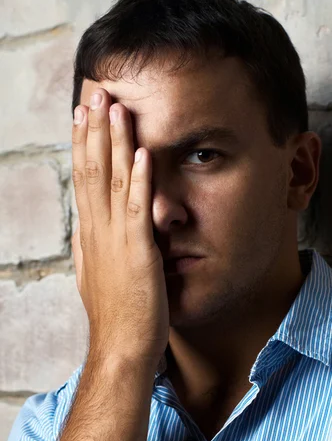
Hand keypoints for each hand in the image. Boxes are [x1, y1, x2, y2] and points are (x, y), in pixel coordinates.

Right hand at [71, 88, 168, 365]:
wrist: (121, 347)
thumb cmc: (116, 315)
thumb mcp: (97, 275)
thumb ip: (93, 247)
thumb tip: (86, 228)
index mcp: (90, 235)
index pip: (83, 180)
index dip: (82, 146)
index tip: (82, 117)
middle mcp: (97, 231)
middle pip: (91, 171)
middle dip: (92, 130)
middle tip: (92, 94)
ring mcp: (115, 239)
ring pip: (111, 181)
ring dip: (113, 142)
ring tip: (113, 106)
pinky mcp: (138, 251)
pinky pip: (137, 207)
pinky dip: (139, 177)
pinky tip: (141, 150)